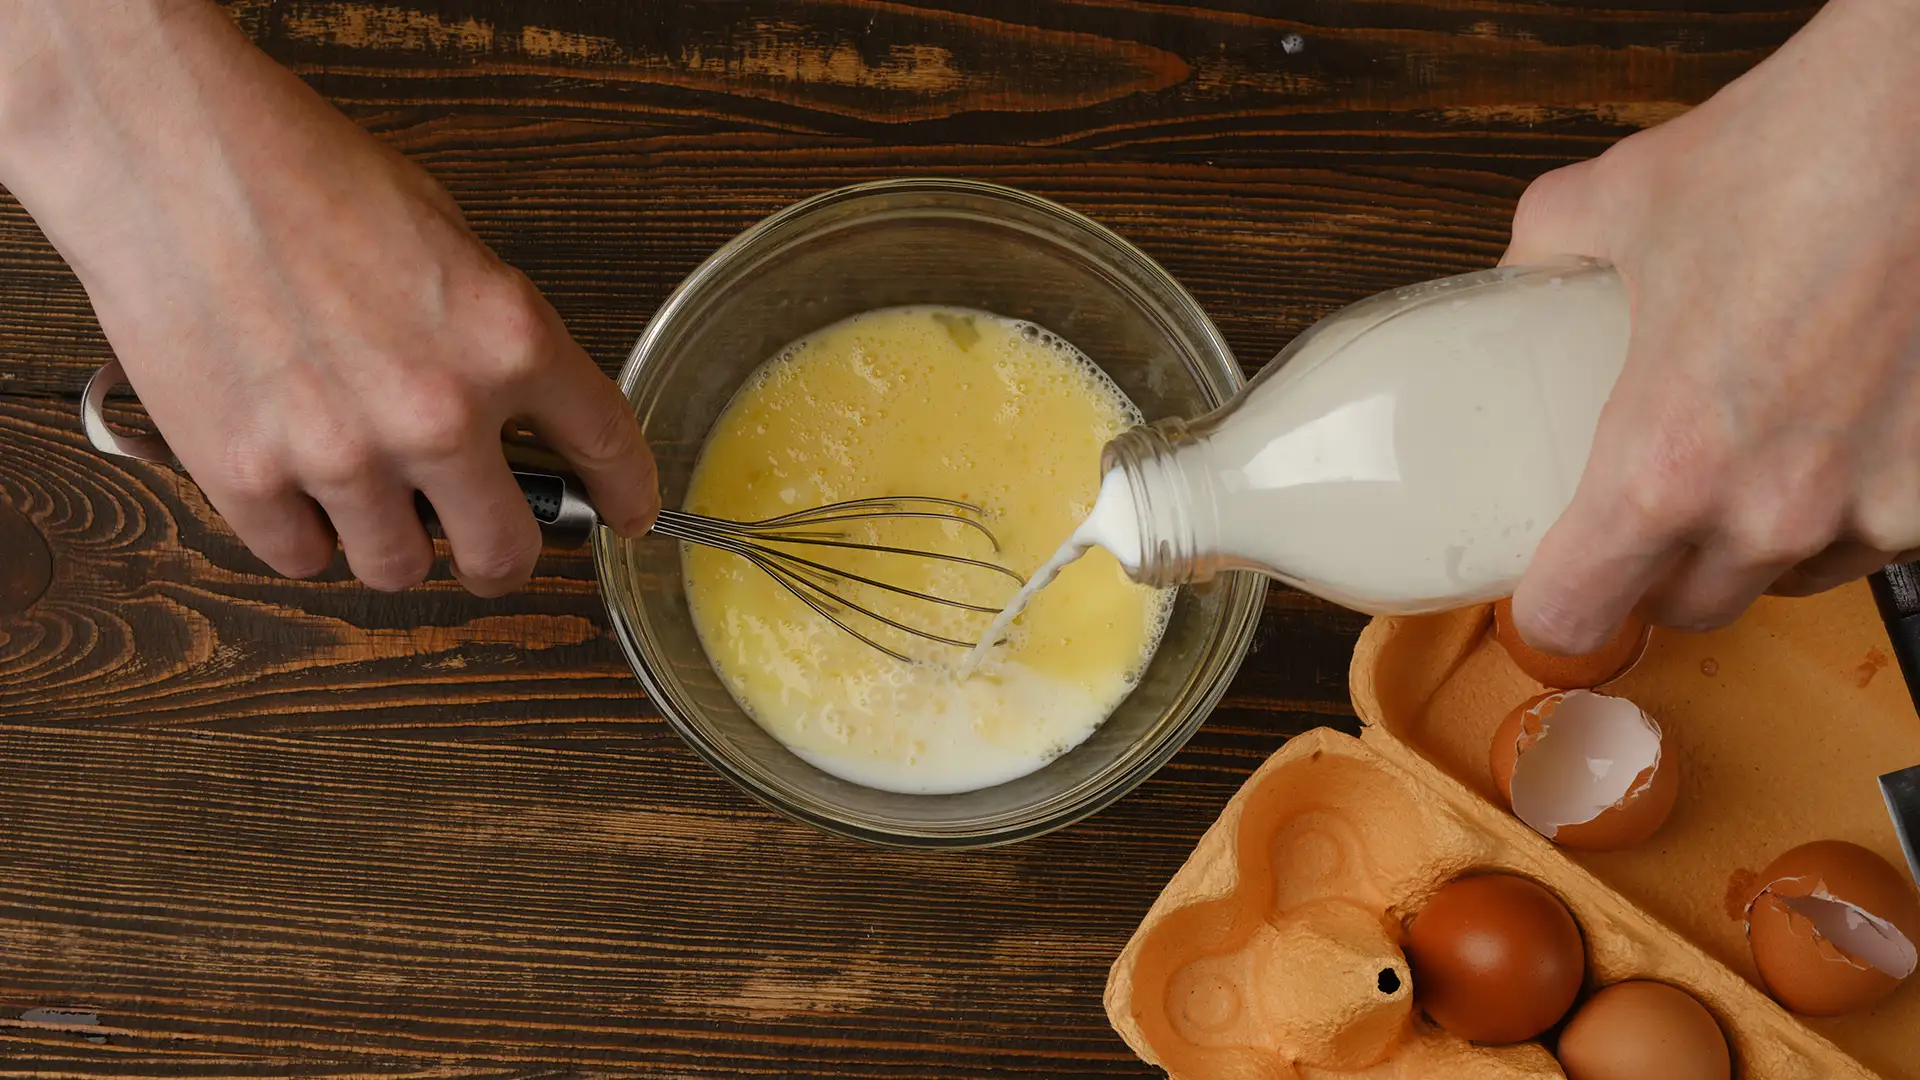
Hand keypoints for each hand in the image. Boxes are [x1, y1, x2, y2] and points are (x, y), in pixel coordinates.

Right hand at [0, 0, 656, 595]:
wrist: (169, 153)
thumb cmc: (304, 175)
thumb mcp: (448, 240)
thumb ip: (492, 338)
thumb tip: (520, 412)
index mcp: (507, 340)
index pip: (605, 448)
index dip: (626, 495)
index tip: (627, 515)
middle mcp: (438, 413)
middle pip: (505, 553)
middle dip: (498, 552)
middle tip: (482, 538)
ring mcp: (342, 455)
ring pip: (398, 570)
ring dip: (392, 542)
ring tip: (368, 493)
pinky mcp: (248, 477)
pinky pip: (300, 558)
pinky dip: (303, 532)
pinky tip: (295, 481)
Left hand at [1503, 0, 1919, 652]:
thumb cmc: (1796, 156)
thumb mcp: (1621, 202)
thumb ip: (1549, 249)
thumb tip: (1522, 269)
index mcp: (1665, 465)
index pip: (1577, 616)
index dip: (1551, 611)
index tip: (1550, 592)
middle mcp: (1773, 509)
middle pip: (1689, 607)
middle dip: (1661, 570)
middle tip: (1652, 509)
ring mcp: (1876, 507)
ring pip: (1793, 576)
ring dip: (1764, 539)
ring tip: (1758, 450)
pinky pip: (1882, 533)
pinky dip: (1859, 499)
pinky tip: (1845, 426)